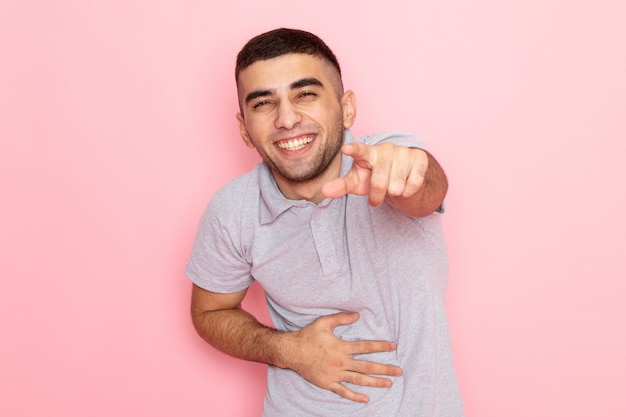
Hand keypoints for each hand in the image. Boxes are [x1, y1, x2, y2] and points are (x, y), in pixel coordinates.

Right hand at [280, 312, 401, 402]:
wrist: (291, 351)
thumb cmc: (307, 335)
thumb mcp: (323, 322)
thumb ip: (341, 318)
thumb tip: (357, 315)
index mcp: (341, 347)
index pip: (366, 347)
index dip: (381, 346)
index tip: (394, 346)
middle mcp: (340, 362)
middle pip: (367, 366)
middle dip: (384, 368)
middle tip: (399, 371)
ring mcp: (334, 374)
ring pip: (358, 380)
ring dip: (375, 382)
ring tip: (388, 383)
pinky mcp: (327, 383)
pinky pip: (343, 391)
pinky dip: (355, 396)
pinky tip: (366, 399)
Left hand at [321, 142, 427, 207]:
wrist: (403, 177)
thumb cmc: (375, 178)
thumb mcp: (357, 183)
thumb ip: (341, 186)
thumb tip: (324, 190)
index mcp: (367, 153)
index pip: (359, 151)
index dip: (353, 150)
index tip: (346, 149)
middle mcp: (384, 149)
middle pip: (380, 182)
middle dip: (377, 195)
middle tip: (377, 196)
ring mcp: (403, 152)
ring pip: (397, 186)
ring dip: (394, 193)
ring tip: (392, 186)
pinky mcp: (419, 158)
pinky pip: (413, 185)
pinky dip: (408, 191)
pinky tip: (405, 184)